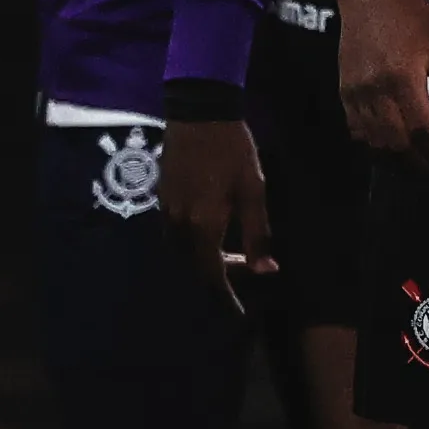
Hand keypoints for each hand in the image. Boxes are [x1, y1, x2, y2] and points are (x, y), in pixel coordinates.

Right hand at [163, 111, 272, 282]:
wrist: (198, 114)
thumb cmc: (233, 152)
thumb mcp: (254, 191)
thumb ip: (258, 233)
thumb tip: (266, 270)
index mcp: (203, 225)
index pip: (211, 274)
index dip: (225, 296)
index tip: (238, 313)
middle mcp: (179, 224)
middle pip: (194, 266)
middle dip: (217, 277)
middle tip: (243, 272)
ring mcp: (166, 211)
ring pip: (182, 252)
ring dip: (204, 261)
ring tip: (232, 256)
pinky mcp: (162, 199)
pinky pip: (175, 236)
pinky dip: (193, 245)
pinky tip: (211, 235)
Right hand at [335, 0, 428, 180]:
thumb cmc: (410, 14)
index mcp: (400, 78)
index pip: (422, 130)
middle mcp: (373, 91)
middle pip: (397, 145)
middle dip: (425, 170)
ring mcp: (354, 94)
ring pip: (375, 144)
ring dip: (401, 166)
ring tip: (426, 177)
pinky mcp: (344, 92)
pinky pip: (358, 133)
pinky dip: (377, 151)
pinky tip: (395, 158)